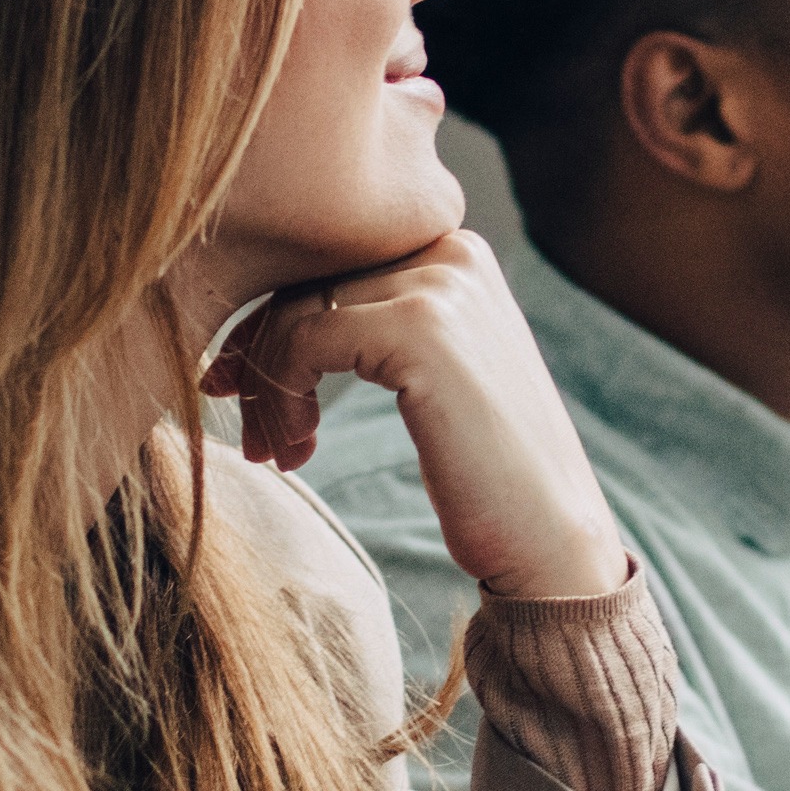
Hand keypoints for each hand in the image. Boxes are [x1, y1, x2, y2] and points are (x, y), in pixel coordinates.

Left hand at [208, 232, 629, 601]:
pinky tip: (297, 451)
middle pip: (304, 283)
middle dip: (258, 357)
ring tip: (276, 453)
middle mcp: (450, 248)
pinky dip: (281, 399)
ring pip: (293, 314)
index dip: (269, 322)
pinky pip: (301, 343)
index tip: (240, 383)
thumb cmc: (487, 474)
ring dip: (267, 391)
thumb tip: (265, 317)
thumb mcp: (431, 375)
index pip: (328, 262)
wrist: (550, 541)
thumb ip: (374, 326)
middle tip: (250, 430)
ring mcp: (438, 285)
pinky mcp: (419, 330)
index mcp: (456, 249)